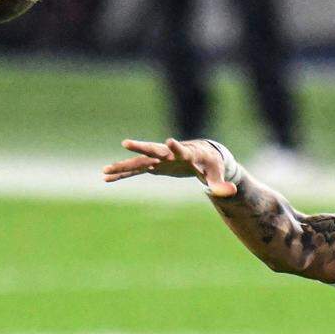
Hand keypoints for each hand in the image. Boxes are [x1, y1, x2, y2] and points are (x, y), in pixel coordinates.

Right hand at [101, 138, 237, 197]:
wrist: (202, 156)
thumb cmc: (211, 164)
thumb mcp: (216, 175)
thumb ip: (220, 185)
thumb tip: (230, 192)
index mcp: (185, 153)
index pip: (180, 149)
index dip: (176, 146)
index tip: (169, 141)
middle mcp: (168, 154)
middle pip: (153, 150)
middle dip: (141, 148)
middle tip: (126, 143)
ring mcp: (158, 159)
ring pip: (138, 162)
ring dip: (122, 166)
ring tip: (104, 171)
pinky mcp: (152, 166)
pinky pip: (135, 171)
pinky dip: (122, 174)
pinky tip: (107, 178)